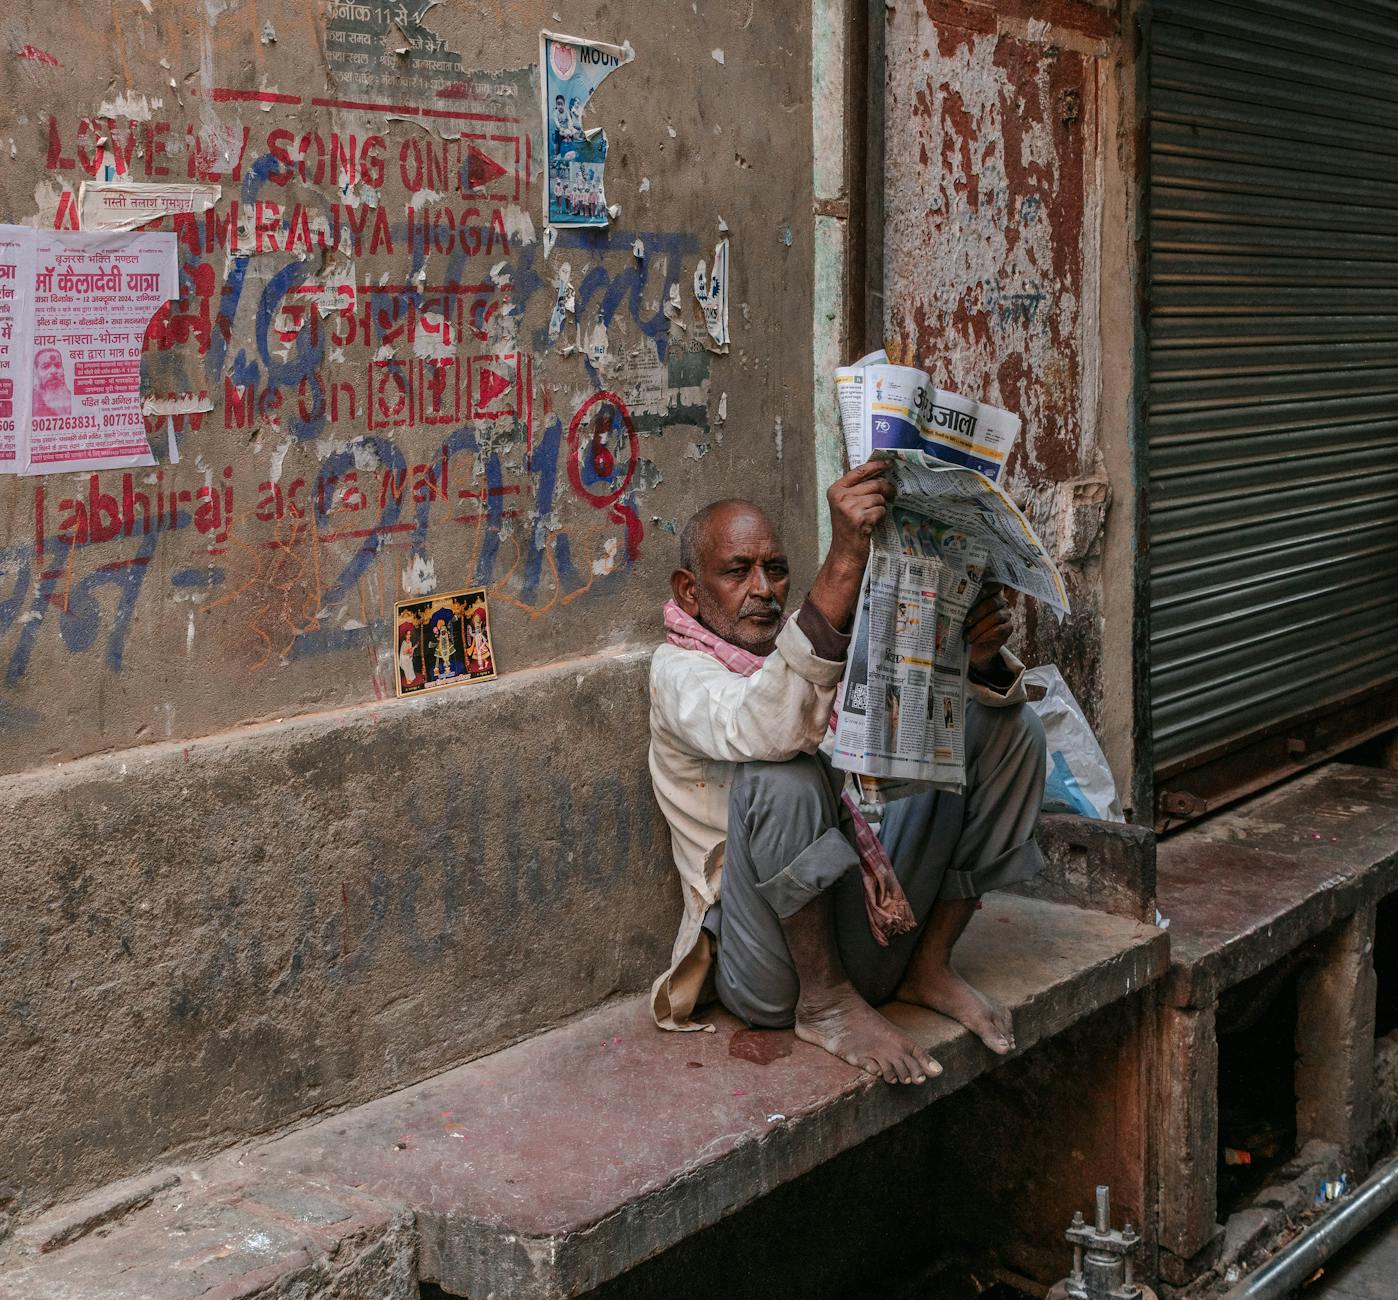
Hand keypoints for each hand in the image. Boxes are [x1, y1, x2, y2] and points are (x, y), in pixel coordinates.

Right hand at [806, 462, 893, 632]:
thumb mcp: (846, 506)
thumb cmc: (848, 530)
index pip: (859, 471)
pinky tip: (872, 525)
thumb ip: (858, 490)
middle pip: (874, 484)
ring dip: (882, 508)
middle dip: (886, 490)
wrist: (844, 554)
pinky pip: (880, 510)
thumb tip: (880, 475)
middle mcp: (840, 496)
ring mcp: (849, 507)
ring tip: (874, 517)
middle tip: (892, 495)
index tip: (889, 463)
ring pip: (879, 498)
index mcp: (836, 490)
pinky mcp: (859, 518)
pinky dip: (881, 518)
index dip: (876, 465)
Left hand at [964, 583, 1012, 671]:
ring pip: (995, 616)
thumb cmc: (964, 627)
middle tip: (966, 622)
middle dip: (977, 612)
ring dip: (979, 627)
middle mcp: (1000, 602)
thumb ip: (958, 605)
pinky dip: (985, 635)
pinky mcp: (1008, 628)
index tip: (974, 595)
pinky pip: (999, 630)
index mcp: (988, 593)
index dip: (985, 588)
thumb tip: (942, 597)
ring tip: (967, 636)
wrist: (973, 648)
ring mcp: (1005, 614)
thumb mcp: (958, 614)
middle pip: (992, 602)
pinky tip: (974, 640)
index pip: (993, 585)